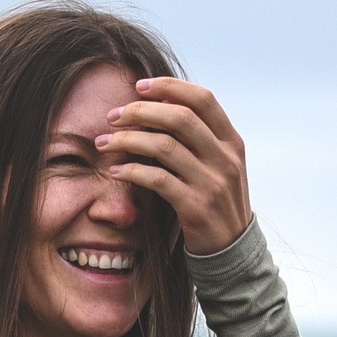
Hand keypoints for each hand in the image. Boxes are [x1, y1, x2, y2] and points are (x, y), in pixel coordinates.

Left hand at [98, 77, 252, 256]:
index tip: (138, 86)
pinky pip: (157, 180)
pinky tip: (115, 171)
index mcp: (232, 141)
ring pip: (164, 147)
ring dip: (128, 140)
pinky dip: (132, 172)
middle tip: (113, 116)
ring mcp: (212, 183)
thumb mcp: (218, 164)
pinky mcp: (196, 208)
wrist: (232, 249)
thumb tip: (162, 99)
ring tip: (104, 142)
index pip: (203, 99)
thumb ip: (198, 135)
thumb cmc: (216, 199)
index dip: (169, 86)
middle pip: (179, 118)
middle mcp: (225, 159)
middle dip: (140, 111)